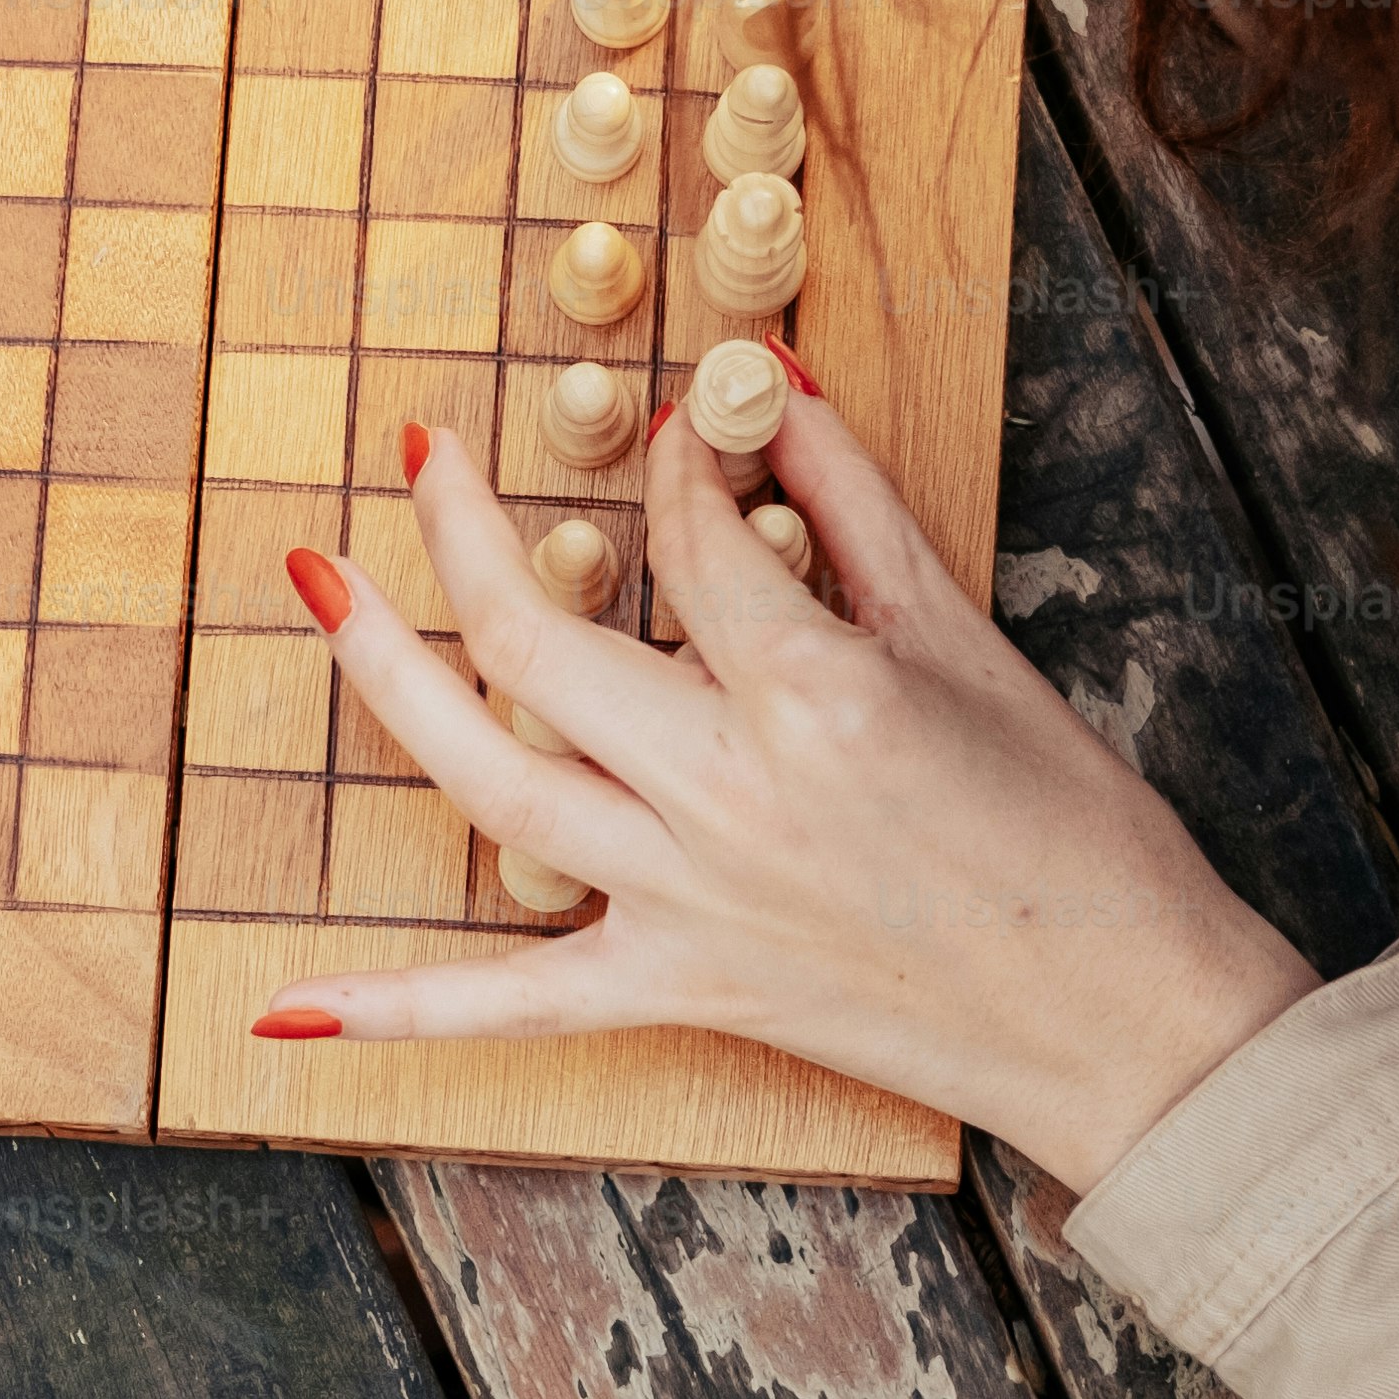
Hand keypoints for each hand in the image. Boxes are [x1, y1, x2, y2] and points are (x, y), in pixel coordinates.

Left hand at [266, 372, 1319, 1191]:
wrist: (1120, 1013)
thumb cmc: (1071, 827)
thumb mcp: (965, 640)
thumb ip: (850, 506)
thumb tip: (764, 385)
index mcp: (812, 693)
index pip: (686, 537)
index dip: (674, 463)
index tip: (675, 426)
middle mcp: (724, 794)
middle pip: (538, 640)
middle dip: (462, 529)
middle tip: (421, 450)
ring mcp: (685, 901)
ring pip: (488, 778)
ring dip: (384, 676)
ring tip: (317, 582)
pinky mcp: (679, 988)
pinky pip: (511, 1007)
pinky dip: (394, 1011)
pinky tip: (278, 1008)